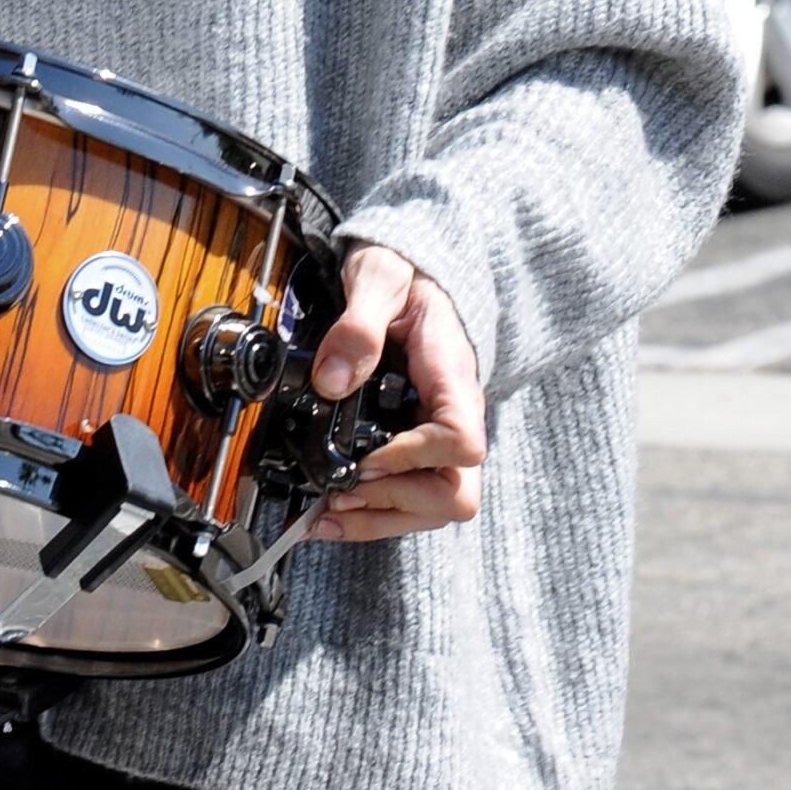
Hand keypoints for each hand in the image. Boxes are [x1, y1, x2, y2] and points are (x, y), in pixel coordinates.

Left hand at [307, 244, 486, 542]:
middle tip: (342, 491)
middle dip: (396, 502)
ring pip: (433, 507)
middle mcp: (454, 415)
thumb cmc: (403, 272)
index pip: (462, 441)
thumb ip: (357, 326)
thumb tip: (331, 381)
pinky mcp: (416, 447)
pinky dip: (372, 515)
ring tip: (328, 513)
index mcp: (451, 376)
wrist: (411, 270)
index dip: (414, 457)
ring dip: (380, 519)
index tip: (368, 455)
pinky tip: (332, 515)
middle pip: (455, 493)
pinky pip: (410, 498)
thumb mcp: (378, 278)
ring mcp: (437, 436)